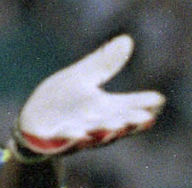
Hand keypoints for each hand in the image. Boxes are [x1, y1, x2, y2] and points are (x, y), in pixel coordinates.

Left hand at [12, 35, 165, 159]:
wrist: (33, 126)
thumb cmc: (61, 102)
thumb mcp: (82, 78)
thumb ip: (104, 65)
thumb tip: (127, 40)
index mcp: (105, 110)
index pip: (129, 107)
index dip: (143, 105)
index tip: (158, 100)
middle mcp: (96, 126)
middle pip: (117, 125)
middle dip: (129, 122)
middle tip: (145, 118)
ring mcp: (77, 136)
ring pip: (94, 136)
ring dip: (106, 132)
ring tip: (116, 126)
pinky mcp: (55, 142)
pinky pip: (65, 142)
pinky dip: (74, 139)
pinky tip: (80, 134)